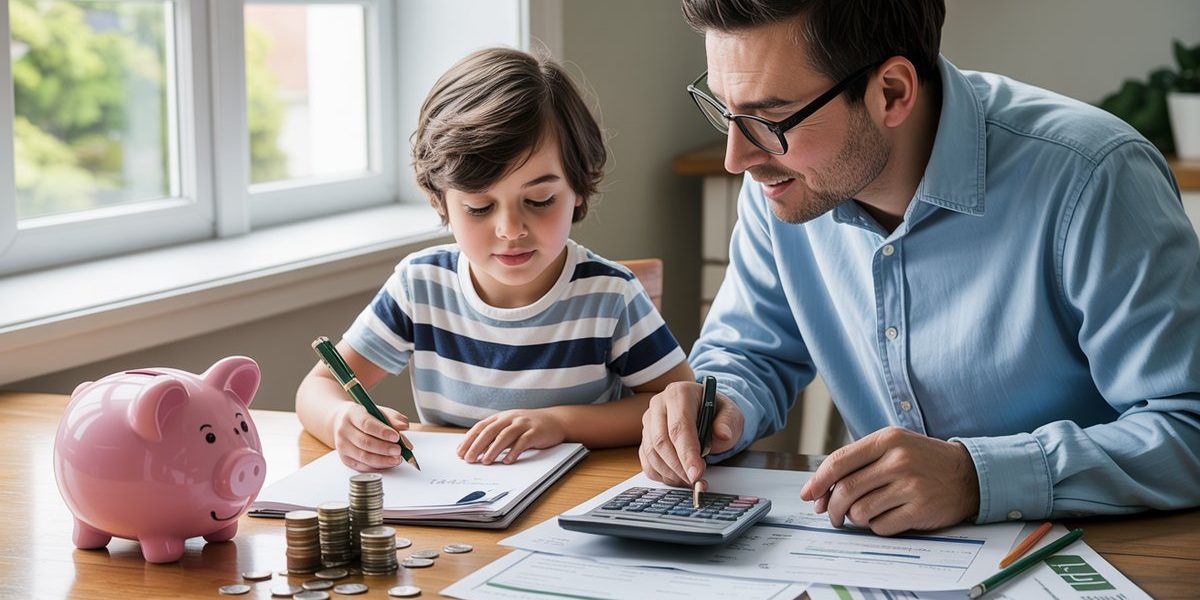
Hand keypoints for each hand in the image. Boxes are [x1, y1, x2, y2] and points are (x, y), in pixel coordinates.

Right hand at [331, 403, 410, 470]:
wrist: (342, 423)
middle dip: (384, 448)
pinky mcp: (345, 458)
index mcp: (352, 414)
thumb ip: (393, 418)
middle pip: (365, 442)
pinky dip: (376, 466)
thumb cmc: (364, 417)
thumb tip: (404, 425)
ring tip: (396, 459)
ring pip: (363, 456)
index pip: (367, 424)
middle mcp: (344, 430)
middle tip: (399, 450)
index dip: (382, 432)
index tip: (396, 437)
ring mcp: (342, 446)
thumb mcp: (378, 412)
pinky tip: (387, 464)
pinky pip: (361, 466)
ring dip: (382, 460)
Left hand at [457, 409, 566, 464]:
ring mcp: (523, 424)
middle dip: (477, 445)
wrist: (555, 420)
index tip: (460, 453)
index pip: (481, 427)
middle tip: (469, 459)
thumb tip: (475, 450)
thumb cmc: (528, 426)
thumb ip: (495, 436)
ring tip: (485, 461)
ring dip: (493, 449)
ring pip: (505, 436)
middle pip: (490, 431)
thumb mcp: (510, 427)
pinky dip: (514, 452)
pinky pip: (523, 442)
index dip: (469, 439)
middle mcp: (510, 418)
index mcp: (501, 417)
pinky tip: (507, 461)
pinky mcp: (535, 432)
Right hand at [639, 381, 743, 488]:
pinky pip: (647, 461)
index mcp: (679, 393)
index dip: (687, 452)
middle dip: (679, 466)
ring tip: (689, 479)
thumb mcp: (731, 413)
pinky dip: (661, 475)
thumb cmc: (716, 413)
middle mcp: (659, 405)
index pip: (679, 426)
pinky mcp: (645, 437)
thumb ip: (728, 422)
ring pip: (652, 453)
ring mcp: (649, 421)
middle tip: (695, 479)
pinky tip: (678, 477)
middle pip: (661, 441)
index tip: (696, 472)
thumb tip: (723, 434)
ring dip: (670, 472)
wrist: (705, 412)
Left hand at [799, 426, 979, 535]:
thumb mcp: (893, 446)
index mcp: (887, 440)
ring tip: (862, 515)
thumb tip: (818, 492)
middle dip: (831, 507)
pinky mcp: (920, 509)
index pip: (839, 461)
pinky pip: (880, 526)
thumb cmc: (921, 460)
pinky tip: (885, 518)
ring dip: (854, 519)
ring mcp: (910, 485)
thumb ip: (858, 462)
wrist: (967, 474)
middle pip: (846, 490)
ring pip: (860, 511)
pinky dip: (875, 527)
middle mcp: (898, 460)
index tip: (807, 495)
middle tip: (831, 515)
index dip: (817, 481)